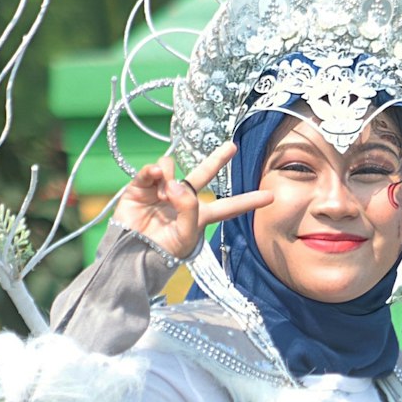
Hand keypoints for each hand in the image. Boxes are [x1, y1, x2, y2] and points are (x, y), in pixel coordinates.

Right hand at [111, 141, 272, 261]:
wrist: (130, 254)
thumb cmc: (162, 252)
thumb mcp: (185, 235)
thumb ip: (188, 208)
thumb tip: (176, 183)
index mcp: (199, 216)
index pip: (228, 207)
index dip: (248, 202)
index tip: (271, 197)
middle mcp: (182, 200)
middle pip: (203, 174)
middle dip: (217, 159)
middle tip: (232, 146)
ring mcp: (161, 191)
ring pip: (172, 169)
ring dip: (171, 176)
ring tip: (165, 194)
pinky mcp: (141, 187)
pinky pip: (151, 170)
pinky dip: (155, 171)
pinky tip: (156, 179)